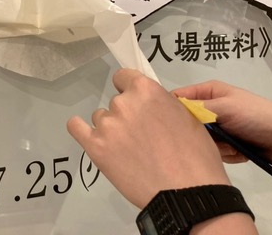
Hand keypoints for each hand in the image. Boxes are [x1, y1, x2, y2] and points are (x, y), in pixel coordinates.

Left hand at [67, 69, 230, 208]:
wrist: (187, 192)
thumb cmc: (195, 156)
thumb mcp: (186, 116)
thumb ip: (161, 104)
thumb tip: (149, 107)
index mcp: (146, 90)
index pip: (124, 77)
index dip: (131, 91)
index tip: (137, 105)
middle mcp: (123, 103)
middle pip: (116, 101)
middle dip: (127, 115)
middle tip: (141, 136)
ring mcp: (107, 125)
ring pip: (101, 118)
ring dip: (111, 128)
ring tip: (128, 150)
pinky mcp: (95, 146)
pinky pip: (76, 128)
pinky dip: (81, 129)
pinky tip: (90, 136)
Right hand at [173, 80, 271, 166]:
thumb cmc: (257, 116)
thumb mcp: (225, 107)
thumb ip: (196, 108)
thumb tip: (170, 108)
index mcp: (209, 92)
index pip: (178, 98)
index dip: (171, 110)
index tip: (168, 125)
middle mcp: (212, 108)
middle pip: (188, 123)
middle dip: (200, 134)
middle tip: (213, 138)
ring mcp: (221, 127)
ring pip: (202, 141)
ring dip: (216, 147)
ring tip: (233, 146)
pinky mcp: (229, 144)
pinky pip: (215, 153)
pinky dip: (227, 154)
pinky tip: (240, 152)